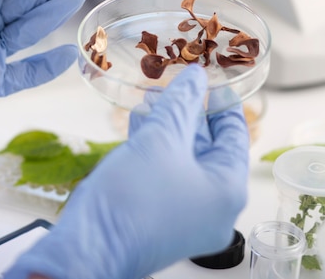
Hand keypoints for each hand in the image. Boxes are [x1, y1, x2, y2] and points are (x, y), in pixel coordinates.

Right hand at [4, 65, 249, 278]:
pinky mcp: (161, 222)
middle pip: (208, 149)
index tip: (212, 83)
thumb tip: (195, 77)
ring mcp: (187, 219)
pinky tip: (137, 127)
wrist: (89, 247)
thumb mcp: (159, 138)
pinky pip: (166, 178)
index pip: (235, 137)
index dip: (222, 104)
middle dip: (187, 114)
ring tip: (150, 102)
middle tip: (174, 87)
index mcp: (226, 190)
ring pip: (183, 163)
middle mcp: (214, 209)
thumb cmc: (131, 198)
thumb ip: (180, 103)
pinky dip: (155, 152)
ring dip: (167, 130)